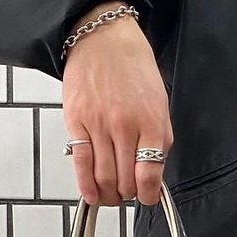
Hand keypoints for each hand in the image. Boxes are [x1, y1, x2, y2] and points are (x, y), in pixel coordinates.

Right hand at [61, 0, 173, 207]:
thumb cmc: (132, 67)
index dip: (149, 194)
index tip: (147, 196)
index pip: (150, 174)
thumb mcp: (160, 102)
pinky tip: (91, 194)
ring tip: (111, 194)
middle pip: (126, 180)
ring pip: (104, 177)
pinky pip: (81, 162)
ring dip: (109, 194)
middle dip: (128, 194)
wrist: (103, 39)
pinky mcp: (76, 122)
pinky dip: (86, 185)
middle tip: (128, 192)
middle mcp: (124, 125)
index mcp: (151, 121)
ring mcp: (98, 125)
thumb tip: (153, 172)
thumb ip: (158, 138)